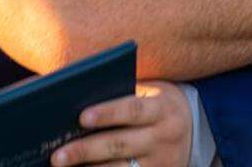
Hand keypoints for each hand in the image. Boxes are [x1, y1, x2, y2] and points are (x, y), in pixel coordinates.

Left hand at [52, 81, 191, 166]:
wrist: (195, 127)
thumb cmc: (156, 103)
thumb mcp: (148, 92)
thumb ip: (119, 93)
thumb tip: (72, 96)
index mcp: (162, 109)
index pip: (134, 110)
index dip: (108, 113)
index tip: (81, 117)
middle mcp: (165, 137)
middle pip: (120, 145)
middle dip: (86, 151)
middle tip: (57, 156)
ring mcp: (162, 164)